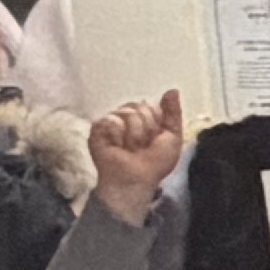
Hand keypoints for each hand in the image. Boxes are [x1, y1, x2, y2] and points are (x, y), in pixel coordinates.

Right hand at [91, 89, 189, 220]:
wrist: (136, 178)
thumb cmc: (155, 163)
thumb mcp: (172, 137)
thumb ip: (173, 113)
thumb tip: (172, 90)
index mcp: (143, 118)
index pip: (150, 106)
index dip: (156, 123)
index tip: (154, 139)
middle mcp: (126, 117)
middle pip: (139, 107)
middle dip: (146, 129)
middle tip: (141, 146)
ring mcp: (111, 122)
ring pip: (127, 113)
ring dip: (134, 135)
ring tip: (129, 148)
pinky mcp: (96, 129)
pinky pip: (110, 120)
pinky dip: (117, 135)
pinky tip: (116, 146)